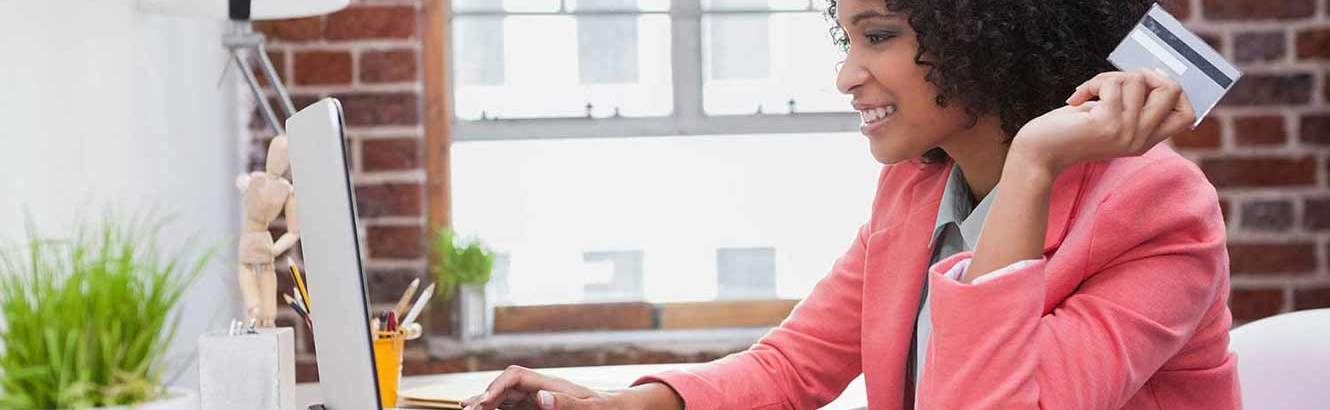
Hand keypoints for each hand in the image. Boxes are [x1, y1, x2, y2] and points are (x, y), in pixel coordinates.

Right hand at [461, 366, 615, 409]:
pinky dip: (495, 408)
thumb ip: (566, 402)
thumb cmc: (605, 409)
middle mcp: (540, 387)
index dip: (496, 386)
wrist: (616, 409)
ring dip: (486, 402)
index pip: (515, 376)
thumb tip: (541, 397)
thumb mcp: (589, 408)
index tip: (483, 404)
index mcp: (550, 383)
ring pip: (505, 396)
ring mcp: (537, 398)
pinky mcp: (537, 407)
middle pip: (504, 386)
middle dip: (484, 396)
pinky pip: (511, 406)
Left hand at [1010, 69, 1195, 174]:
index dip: (1172, 91)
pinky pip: (1113, 83)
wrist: (1038, 154)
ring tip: (1088, 94)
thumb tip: (1151, 73)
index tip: (1144, 85)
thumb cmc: (1067, 132)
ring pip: (1138, 79)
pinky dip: (1092, 83)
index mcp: (1144, 140)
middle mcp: (1141, 140)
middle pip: (1173, 90)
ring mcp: (1128, 133)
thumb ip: (1131, 104)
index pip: (1186, 115)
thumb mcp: (1107, 118)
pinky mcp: (1109, 124)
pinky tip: (1077, 99)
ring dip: (1107, 77)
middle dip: (1145, 73)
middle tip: (1117, 81)